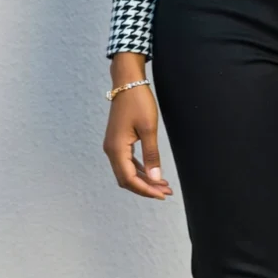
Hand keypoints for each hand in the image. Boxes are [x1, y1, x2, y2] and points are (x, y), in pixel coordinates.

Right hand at [103, 55, 173, 198]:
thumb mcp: (149, 129)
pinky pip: (126, 163)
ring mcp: (113, 146)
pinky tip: (152, 173)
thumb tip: (155, 178)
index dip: (146, 190)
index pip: (129, 179)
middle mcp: (111, 150)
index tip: (162, 194)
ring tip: (163, 185)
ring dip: (143, 180)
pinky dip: (139, 170)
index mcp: (116, 149)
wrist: (127, 82)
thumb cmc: (138, 102)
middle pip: (126, 179)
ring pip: (126, 172)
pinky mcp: (117, 141)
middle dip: (145, 188)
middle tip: (166, 192)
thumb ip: (151, 155)